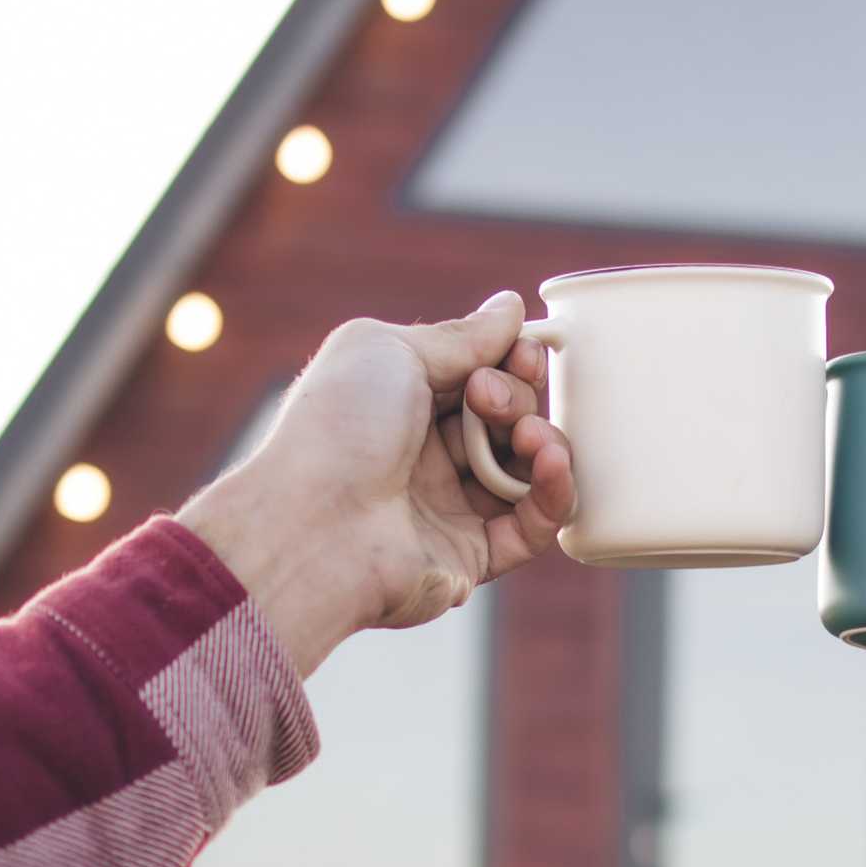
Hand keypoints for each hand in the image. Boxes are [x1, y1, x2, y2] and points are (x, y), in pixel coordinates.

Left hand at [179, 293, 574, 675]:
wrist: (311, 523)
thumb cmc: (337, 427)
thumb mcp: (392, 351)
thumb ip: (460, 336)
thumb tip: (510, 309)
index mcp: (399, 405)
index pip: (478, 376)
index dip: (509, 360)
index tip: (521, 351)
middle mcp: (423, 457)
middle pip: (505, 420)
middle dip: (516, 397)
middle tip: (487, 397)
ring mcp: (447, 509)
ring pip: (525, 471)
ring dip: (543, 441)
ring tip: (530, 435)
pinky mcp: (469, 558)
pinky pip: (530, 528)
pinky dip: (554, 494)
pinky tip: (552, 464)